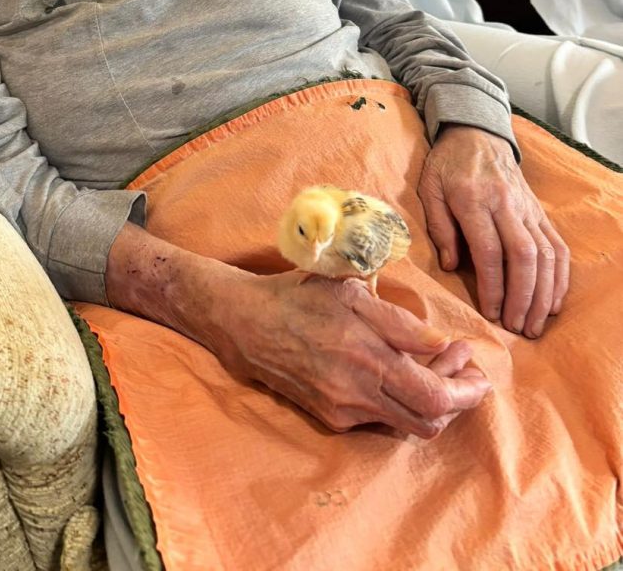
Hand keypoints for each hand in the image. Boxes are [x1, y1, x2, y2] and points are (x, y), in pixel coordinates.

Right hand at [106, 223, 490, 434]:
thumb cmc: (301, 295)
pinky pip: (381, 419)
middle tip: (466, 372)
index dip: (465, 382)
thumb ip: (399, 322)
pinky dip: (401, 401)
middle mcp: (357, 389)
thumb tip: (440, 344)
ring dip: (433, 402)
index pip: (435, 394)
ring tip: (436, 370)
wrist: (246, 323)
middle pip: (430, 419)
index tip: (470, 357)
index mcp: (365, 353)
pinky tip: (398, 374)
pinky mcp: (330, 418)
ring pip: (408, 424)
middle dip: (460, 399)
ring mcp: (343, 409)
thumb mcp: (350, 290)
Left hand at [418, 124, 569, 336]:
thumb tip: (451, 266)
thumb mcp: (429, 189)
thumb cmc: (446, 164)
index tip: (491, 313)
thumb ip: (439, 227)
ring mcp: (527, 208)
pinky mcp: (539, 211)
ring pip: (546, 254)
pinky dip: (559, 276)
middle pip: (524, 256)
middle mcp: (505, 204)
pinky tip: (554, 300)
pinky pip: (556, 245)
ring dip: (544, 293)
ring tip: (535, 323)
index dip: (493, 286)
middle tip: (518, 327)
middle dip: (523, 297)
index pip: (489, 250)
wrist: (476, 133)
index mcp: (473, 199)